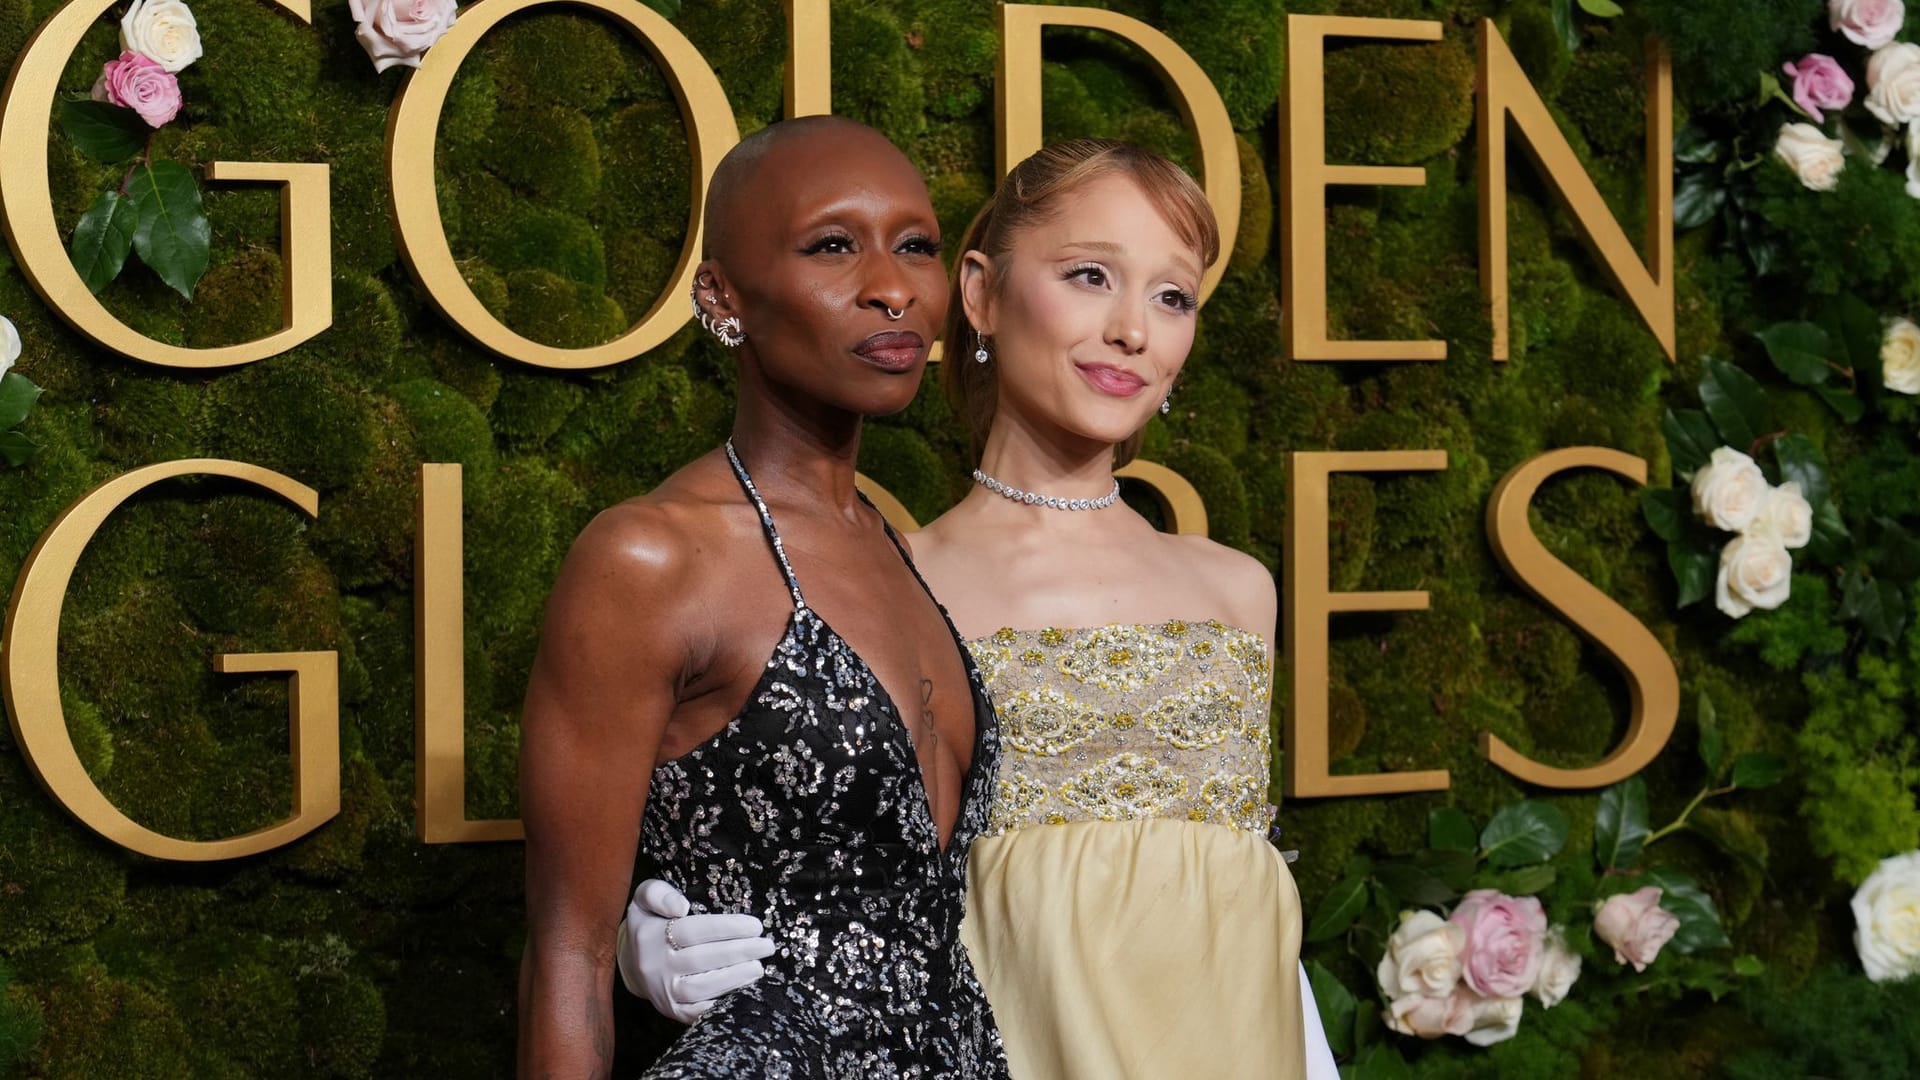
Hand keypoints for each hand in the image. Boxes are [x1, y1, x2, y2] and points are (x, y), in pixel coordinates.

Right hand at [616, 879, 776, 1023]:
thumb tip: (681, 906)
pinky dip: (721, 1005)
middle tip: (766, 946)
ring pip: (700, 990)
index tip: (755, 925)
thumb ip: (658, 894)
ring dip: (733, 979)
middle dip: (738, 953)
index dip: (726, 928)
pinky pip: (698, 1013)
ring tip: (759, 968)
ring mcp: (664, 993)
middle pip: (701, 960)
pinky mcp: (673, 1011)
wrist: (633, 962)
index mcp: (650, 936)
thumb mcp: (645, 898)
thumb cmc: (650, 923)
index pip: (692, 931)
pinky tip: (744, 992)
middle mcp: (656, 967)